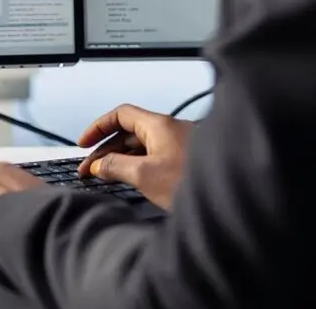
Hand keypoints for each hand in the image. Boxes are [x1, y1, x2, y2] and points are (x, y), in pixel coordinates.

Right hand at [76, 103, 193, 209]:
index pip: (120, 115)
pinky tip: (132, 181)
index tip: (84, 143)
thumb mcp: (144, 175)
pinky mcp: (187, 162)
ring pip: (142, 146)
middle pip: (129, 132)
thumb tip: (98, 165)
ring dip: (122, 159)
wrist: (231, 199)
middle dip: (106, 149)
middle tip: (90, 169)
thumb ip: (116, 167)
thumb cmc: (194, 183)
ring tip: (106, 177)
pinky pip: (155, 157)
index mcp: (159, 125)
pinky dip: (138, 166)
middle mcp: (170, 130)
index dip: (98, 127)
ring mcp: (180, 146)